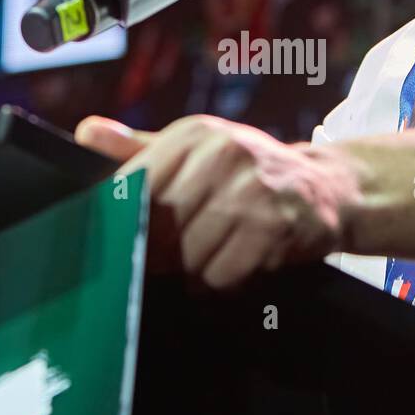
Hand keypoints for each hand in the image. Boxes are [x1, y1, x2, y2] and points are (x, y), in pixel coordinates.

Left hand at [73, 114, 360, 288]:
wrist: (329, 187)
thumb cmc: (249, 172)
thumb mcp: (197, 150)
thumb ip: (140, 149)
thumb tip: (86, 131)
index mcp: (195, 134)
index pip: (134, 185)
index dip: (124, 222)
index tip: (123, 241)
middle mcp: (223, 154)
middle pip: (158, 227)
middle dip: (157, 253)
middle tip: (167, 260)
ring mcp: (252, 190)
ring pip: (187, 256)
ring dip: (190, 272)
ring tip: (206, 260)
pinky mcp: (275, 227)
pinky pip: (220, 275)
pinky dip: (219, 283)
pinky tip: (232, 268)